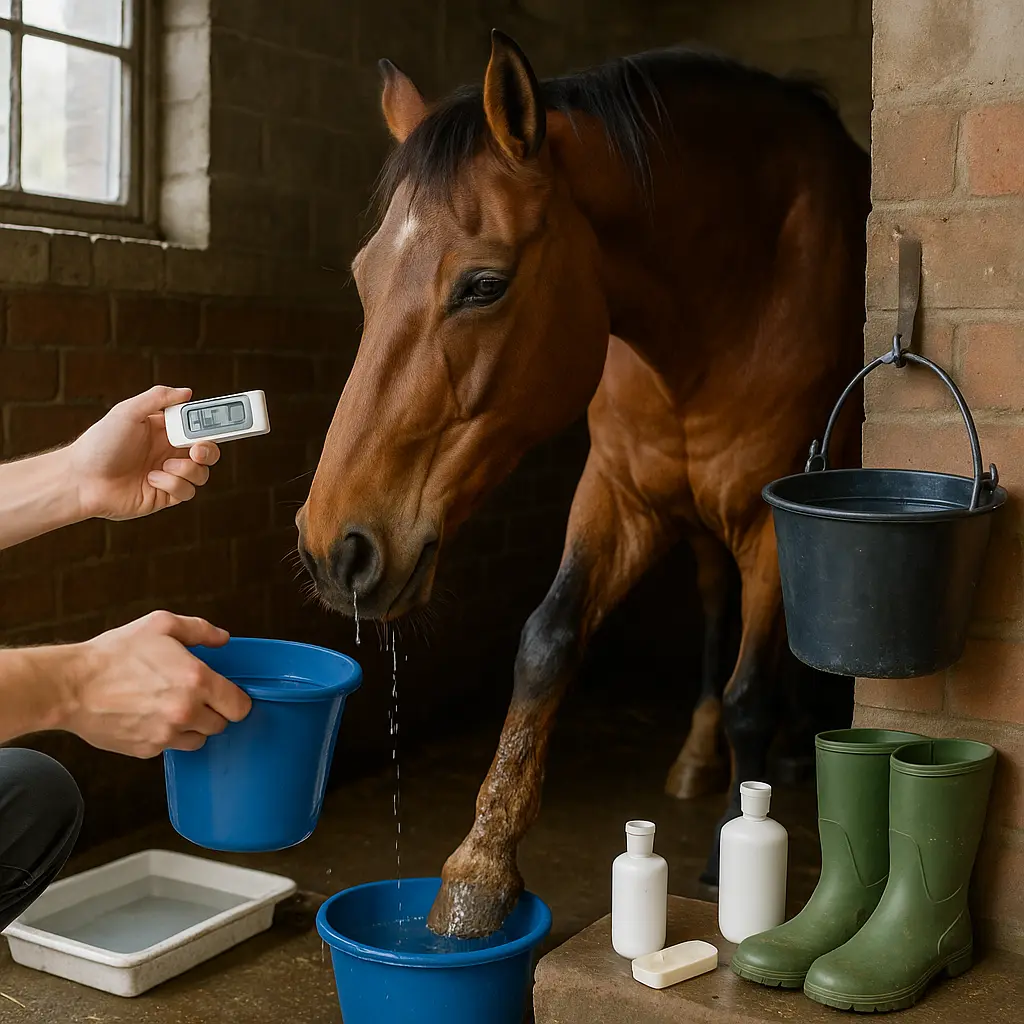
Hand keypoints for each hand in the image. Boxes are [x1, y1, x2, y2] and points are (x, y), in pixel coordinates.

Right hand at [60, 612, 251, 757]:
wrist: (72, 686)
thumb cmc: (115, 654)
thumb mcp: (161, 625)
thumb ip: (199, 630)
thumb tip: (223, 639)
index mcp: (196, 681)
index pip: (240, 707)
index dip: (236, 700)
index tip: (226, 695)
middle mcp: (186, 711)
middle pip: (221, 725)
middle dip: (213, 711)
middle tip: (195, 697)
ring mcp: (167, 734)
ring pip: (198, 740)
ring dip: (193, 727)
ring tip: (172, 708)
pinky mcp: (147, 750)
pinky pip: (171, 748)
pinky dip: (167, 736)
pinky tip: (151, 717)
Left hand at [68, 386, 221, 520]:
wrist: (82, 480)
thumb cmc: (100, 443)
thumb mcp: (127, 412)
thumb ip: (158, 398)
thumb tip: (188, 392)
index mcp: (165, 431)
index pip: (197, 426)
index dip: (212, 425)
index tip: (221, 423)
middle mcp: (170, 452)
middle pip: (208, 451)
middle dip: (209, 451)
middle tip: (198, 450)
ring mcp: (169, 475)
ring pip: (201, 473)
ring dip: (187, 469)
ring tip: (163, 466)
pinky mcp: (165, 496)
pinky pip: (187, 492)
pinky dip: (173, 484)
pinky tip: (151, 479)